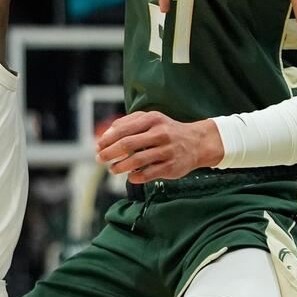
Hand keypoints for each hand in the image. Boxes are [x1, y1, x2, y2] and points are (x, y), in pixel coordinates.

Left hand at [95, 111, 223, 183]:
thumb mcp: (151, 119)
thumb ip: (128, 123)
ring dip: (120, 167)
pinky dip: (135, 176)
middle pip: (127, 145)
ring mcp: (166, 151)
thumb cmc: (166, 130)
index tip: (97, 146)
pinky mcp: (171, 167)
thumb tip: (106, 134)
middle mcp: (160, 134)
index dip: (107, 139)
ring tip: (112, 169)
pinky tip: (130, 176)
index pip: (123, 129)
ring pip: (136, 161)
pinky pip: (148, 174)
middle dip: (109, 153)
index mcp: (152, 119)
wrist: (198, 142)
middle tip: (99, 159)